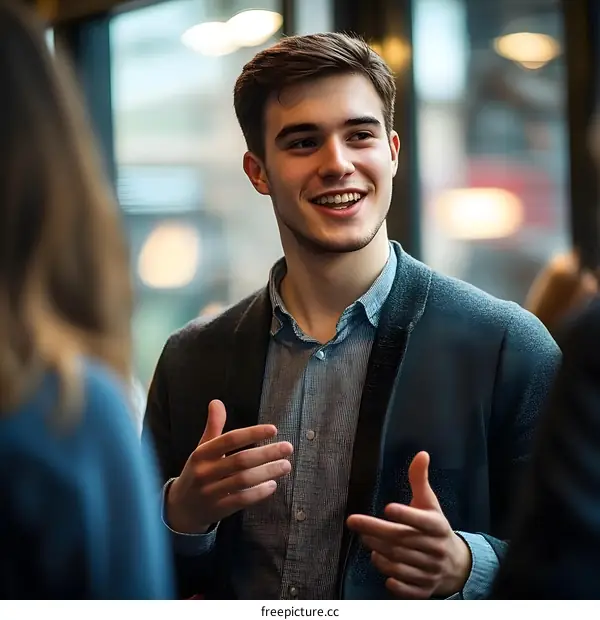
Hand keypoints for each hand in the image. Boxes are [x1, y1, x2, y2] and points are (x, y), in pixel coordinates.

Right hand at [167, 399, 292, 533]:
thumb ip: (213, 427)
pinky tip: (272, 485)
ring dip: (267, 472)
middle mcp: (205, 472)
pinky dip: (258, 493)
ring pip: (243, 480)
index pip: (230, 439)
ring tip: (285, 465)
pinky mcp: (218, 509)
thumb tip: (217, 402)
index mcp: (202, 454)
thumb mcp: (202, 449)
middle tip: (288, 448)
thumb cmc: (198, 472)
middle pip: (240, 460)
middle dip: (266, 453)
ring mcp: (210, 492)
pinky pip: (241, 500)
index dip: (252, 433)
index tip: (273, 429)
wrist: (180, 508)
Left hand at [346, 451, 471, 598]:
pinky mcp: (424, 589)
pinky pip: (407, 588)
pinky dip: (394, 581)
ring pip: (400, 563)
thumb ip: (420, 480)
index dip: (406, 514)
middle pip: (402, 541)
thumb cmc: (435, 527)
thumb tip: (421, 453)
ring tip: (366, 541)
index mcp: (437, 526)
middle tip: (356, 523)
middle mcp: (435, 549)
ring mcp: (430, 571)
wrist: (456, 564)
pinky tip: (383, 569)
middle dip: (376, 532)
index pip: (421, 521)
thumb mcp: (429, 503)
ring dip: (380, 554)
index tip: (388, 508)